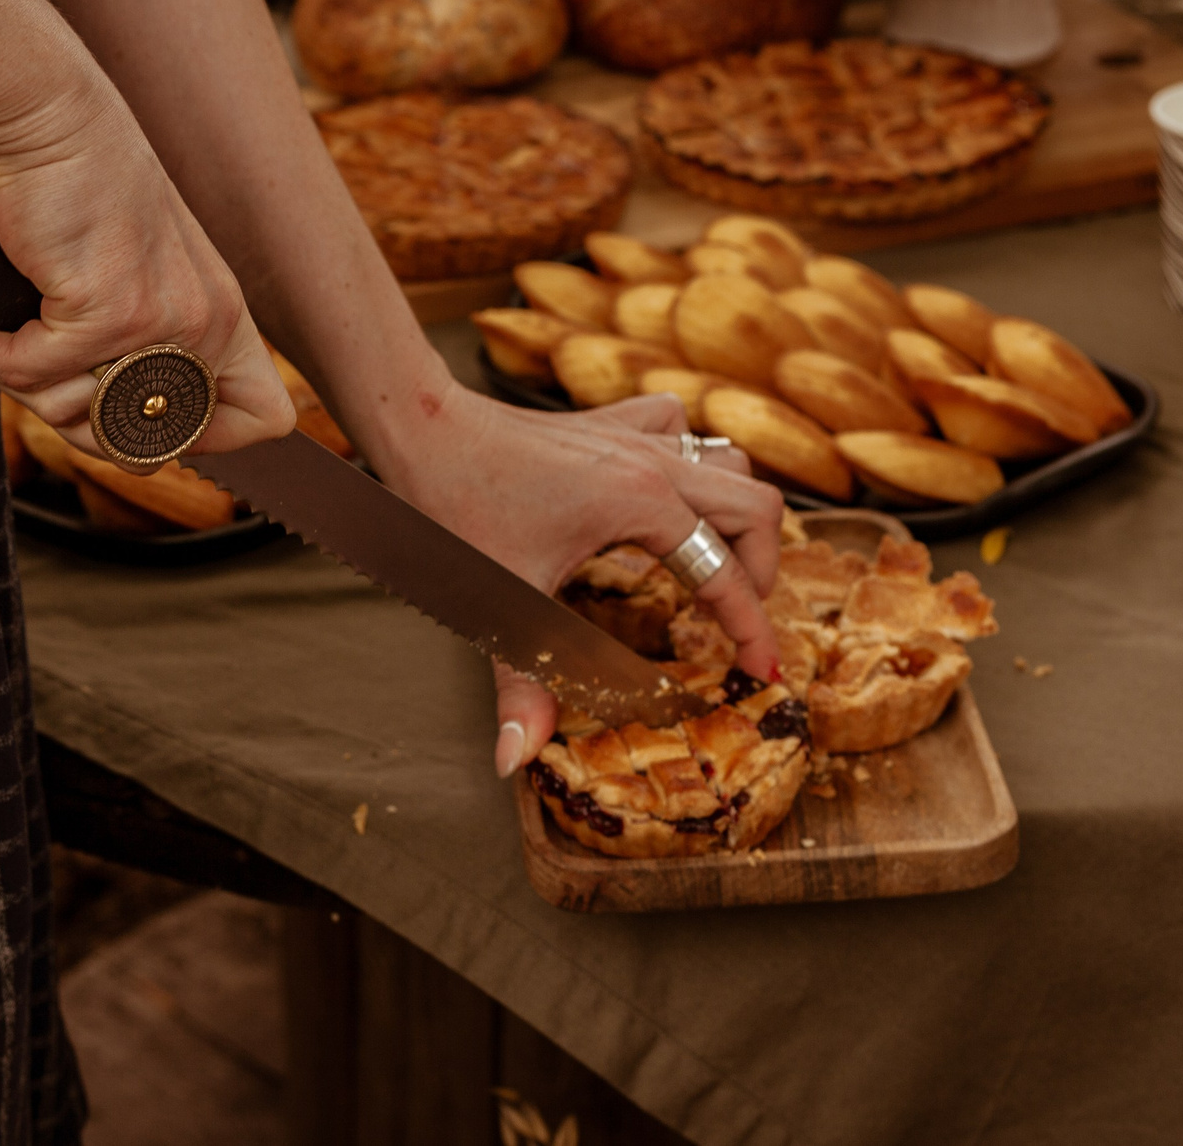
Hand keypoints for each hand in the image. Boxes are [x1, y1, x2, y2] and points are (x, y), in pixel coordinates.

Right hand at [0, 83, 294, 457]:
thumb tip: (108, 435)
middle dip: (67, 418)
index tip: (128, 417)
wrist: (42, 113)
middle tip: (29, 359)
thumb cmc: (71, 183)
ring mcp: (159, 322)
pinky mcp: (105, 312)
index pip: (262, 418)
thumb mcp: (131, 268)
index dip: (200, 440)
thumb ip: (140, 346)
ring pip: (67, 414)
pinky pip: (23, 373)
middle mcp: (204, 322)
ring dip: (12, 376)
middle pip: (139, 447)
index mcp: (222, 312)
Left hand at [381, 389, 786, 778]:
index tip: (762, 673)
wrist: (420, 424)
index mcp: (640, 503)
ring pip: (727, 462)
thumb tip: (515, 758)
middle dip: (760, 570)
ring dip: (733, 514)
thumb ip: (519, 685)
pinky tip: (665, 496)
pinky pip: (678, 428)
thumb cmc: (456, 502)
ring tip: (712, 565)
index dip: (752, 631)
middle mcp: (651, 461)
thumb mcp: (496, 600)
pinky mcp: (609, 423)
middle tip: (734, 621)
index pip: (725, 575)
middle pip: (756, 507)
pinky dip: (690, 463)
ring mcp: (632, 435)